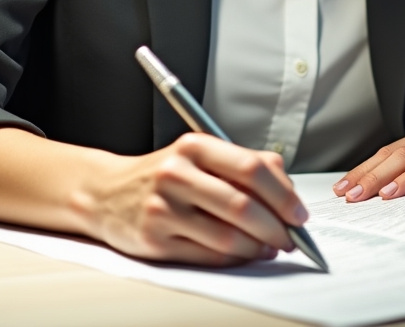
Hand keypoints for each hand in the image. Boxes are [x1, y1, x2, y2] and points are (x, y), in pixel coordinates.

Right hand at [76, 133, 308, 265]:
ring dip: (258, 247)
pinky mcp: (155, 240)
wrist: (105, 192)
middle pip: (244, 205)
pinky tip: (245, 254)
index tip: (298, 212)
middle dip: (277, 226)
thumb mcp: (199, 154)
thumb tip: (287, 187)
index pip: (252, 168)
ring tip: (270, 247)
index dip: (283, 194)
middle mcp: (178, 173)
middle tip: (291, 236)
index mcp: (195, 145)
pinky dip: (236, 258)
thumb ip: (242, 163)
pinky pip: (208, 255)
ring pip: (228, 236)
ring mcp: (164, 208)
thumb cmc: (163, 174)